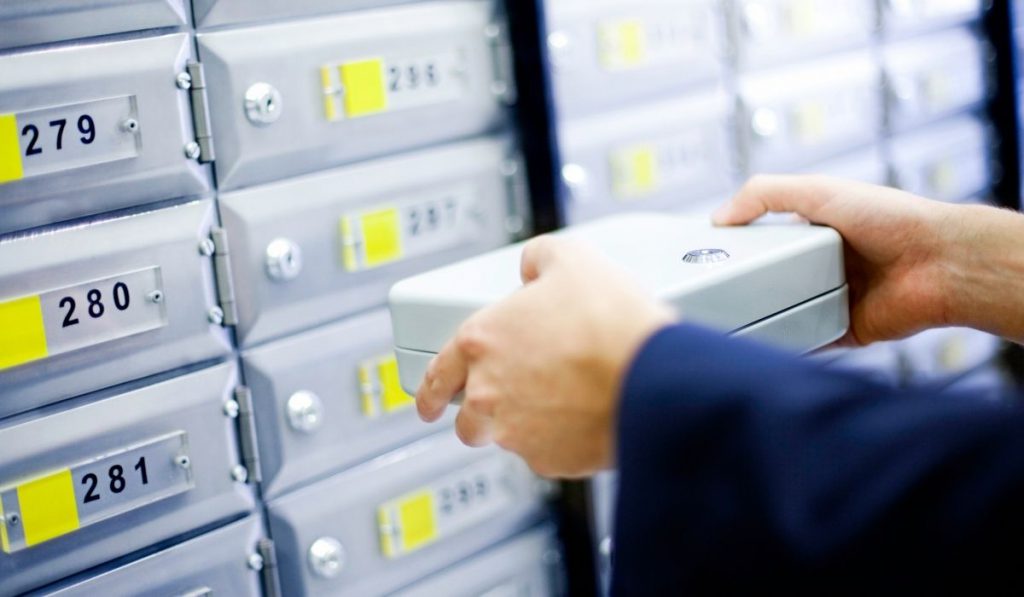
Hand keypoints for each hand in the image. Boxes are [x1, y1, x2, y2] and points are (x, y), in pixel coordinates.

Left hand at [415, 236, 674, 477]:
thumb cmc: (611, 321)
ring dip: (521, 427)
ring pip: (505, 439)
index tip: (427, 404)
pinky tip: (582, 418)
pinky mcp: (549, 460)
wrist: (651, 377)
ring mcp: (516, 432)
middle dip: (480, 414)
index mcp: (481, 342)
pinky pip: (545, 455)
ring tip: (557, 405)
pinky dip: (559, 441)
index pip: (436, 375)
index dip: (429, 391)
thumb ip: (540, 257)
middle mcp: (488, 393)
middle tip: (506, 401)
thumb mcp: (572, 260)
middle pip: (466, 420)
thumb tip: (533, 264)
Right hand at [713, 175, 964, 344]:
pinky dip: (788, 343)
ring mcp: (831, 298)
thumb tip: (720, 216)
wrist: (939, 264)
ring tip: (730, 316)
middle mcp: (822, 264)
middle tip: (713, 289)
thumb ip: (764, 194)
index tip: (709, 254)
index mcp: (816, 230)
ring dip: (761, 315)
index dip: (738, 245)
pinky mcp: (842, 330)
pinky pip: (806, 340)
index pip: (765, 238)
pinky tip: (763, 340)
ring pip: (782, 311)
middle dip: (743, 284)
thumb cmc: (894, 220)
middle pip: (768, 278)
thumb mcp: (818, 190)